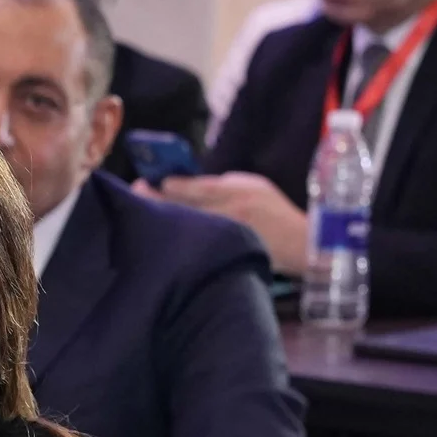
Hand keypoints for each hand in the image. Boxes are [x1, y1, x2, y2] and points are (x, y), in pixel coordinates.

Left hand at [153, 172, 308, 272]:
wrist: (298, 244)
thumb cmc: (272, 209)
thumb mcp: (253, 185)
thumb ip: (221, 184)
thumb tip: (186, 185)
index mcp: (238, 194)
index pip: (199, 189)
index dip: (172, 185)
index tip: (151, 180)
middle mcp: (231, 216)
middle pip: (186, 209)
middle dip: (158, 200)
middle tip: (137, 193)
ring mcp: (227, 238)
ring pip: (187, 228)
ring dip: (163, 219)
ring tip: (143, 211)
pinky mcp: (224, 255)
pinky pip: (194, 246)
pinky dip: (177, 237)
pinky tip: (163, 233)